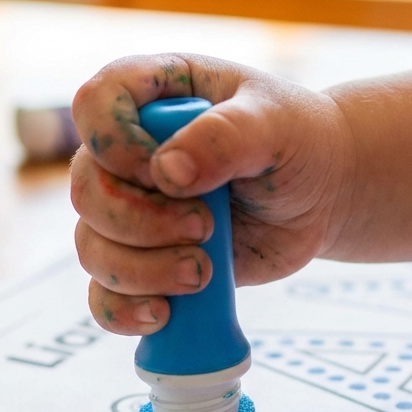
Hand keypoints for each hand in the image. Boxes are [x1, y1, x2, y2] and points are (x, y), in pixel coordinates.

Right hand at [70, 53, 351, 334]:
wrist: (324, 193)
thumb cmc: (298, 141)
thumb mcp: (275, 124)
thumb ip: (225, 136)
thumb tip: (166, 172)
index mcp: (152, 97)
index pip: (93, 106)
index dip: (115, 144)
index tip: (165, 172)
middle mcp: (127, 153)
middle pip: (87, 190)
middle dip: (140, 221)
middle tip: (205, 227)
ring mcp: (131, 210)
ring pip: (92, 248)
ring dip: (142, 270)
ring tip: (203, 272)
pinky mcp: (146, 262)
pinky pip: (104, 295)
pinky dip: (124, 311)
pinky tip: (164, 314)